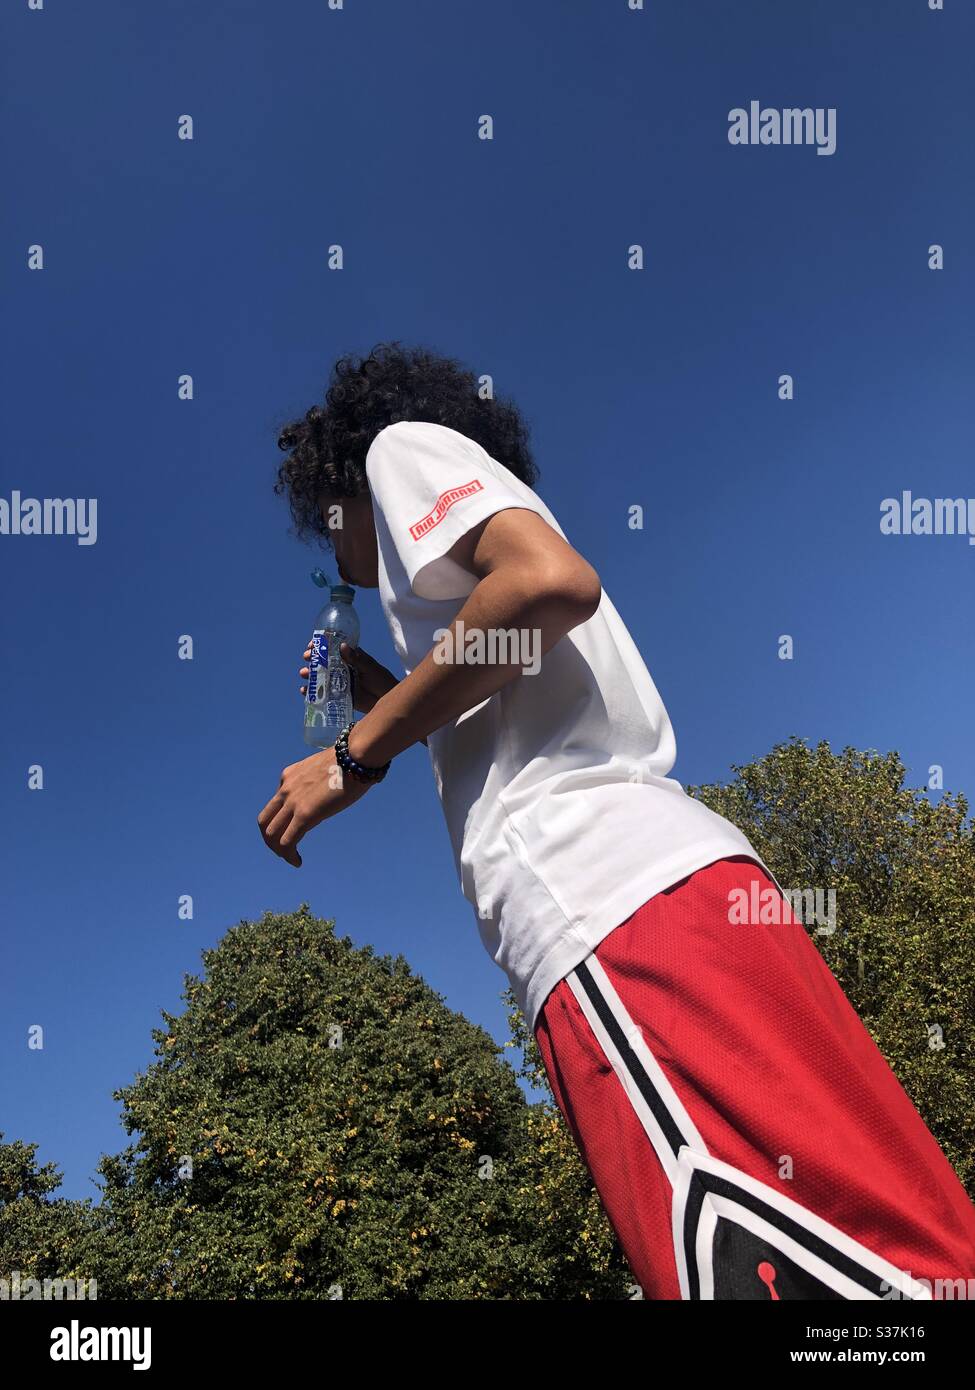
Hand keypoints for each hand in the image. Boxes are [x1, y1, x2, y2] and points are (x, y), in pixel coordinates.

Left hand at [257, 748, 371, 866]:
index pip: (275, 804)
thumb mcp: (324, 770)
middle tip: (284, 850)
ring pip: (271, 834)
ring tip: (290, 858)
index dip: (280, 822)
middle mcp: (285, 789)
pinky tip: (297, 861)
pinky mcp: (305, 814)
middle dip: (271, 840)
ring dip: (278, 850)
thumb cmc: (350, 761)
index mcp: (289, 776)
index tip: (293, 831)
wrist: (355, 756)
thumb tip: (325, 795)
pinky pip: (287, 841)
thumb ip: (317, 784)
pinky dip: (288, 855)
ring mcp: (293, 802)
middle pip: (265, 821)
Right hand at [299, 640, 397, 713]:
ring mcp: (339, 681)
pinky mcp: (338, 695)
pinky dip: (312, 692)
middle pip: (323, 661)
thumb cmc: (382, 681)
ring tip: (304, 674)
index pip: (332, 647)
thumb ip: (357, 659)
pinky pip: (322, 693)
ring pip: (320, 676)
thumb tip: (342, 646)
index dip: (320, 645)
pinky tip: (304, 691)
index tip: (312, 644)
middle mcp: (342, 668)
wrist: (387, 700)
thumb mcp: (370, 668)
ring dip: (310, 674)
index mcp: (350, 657)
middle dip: (312, 659)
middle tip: (307, 658)